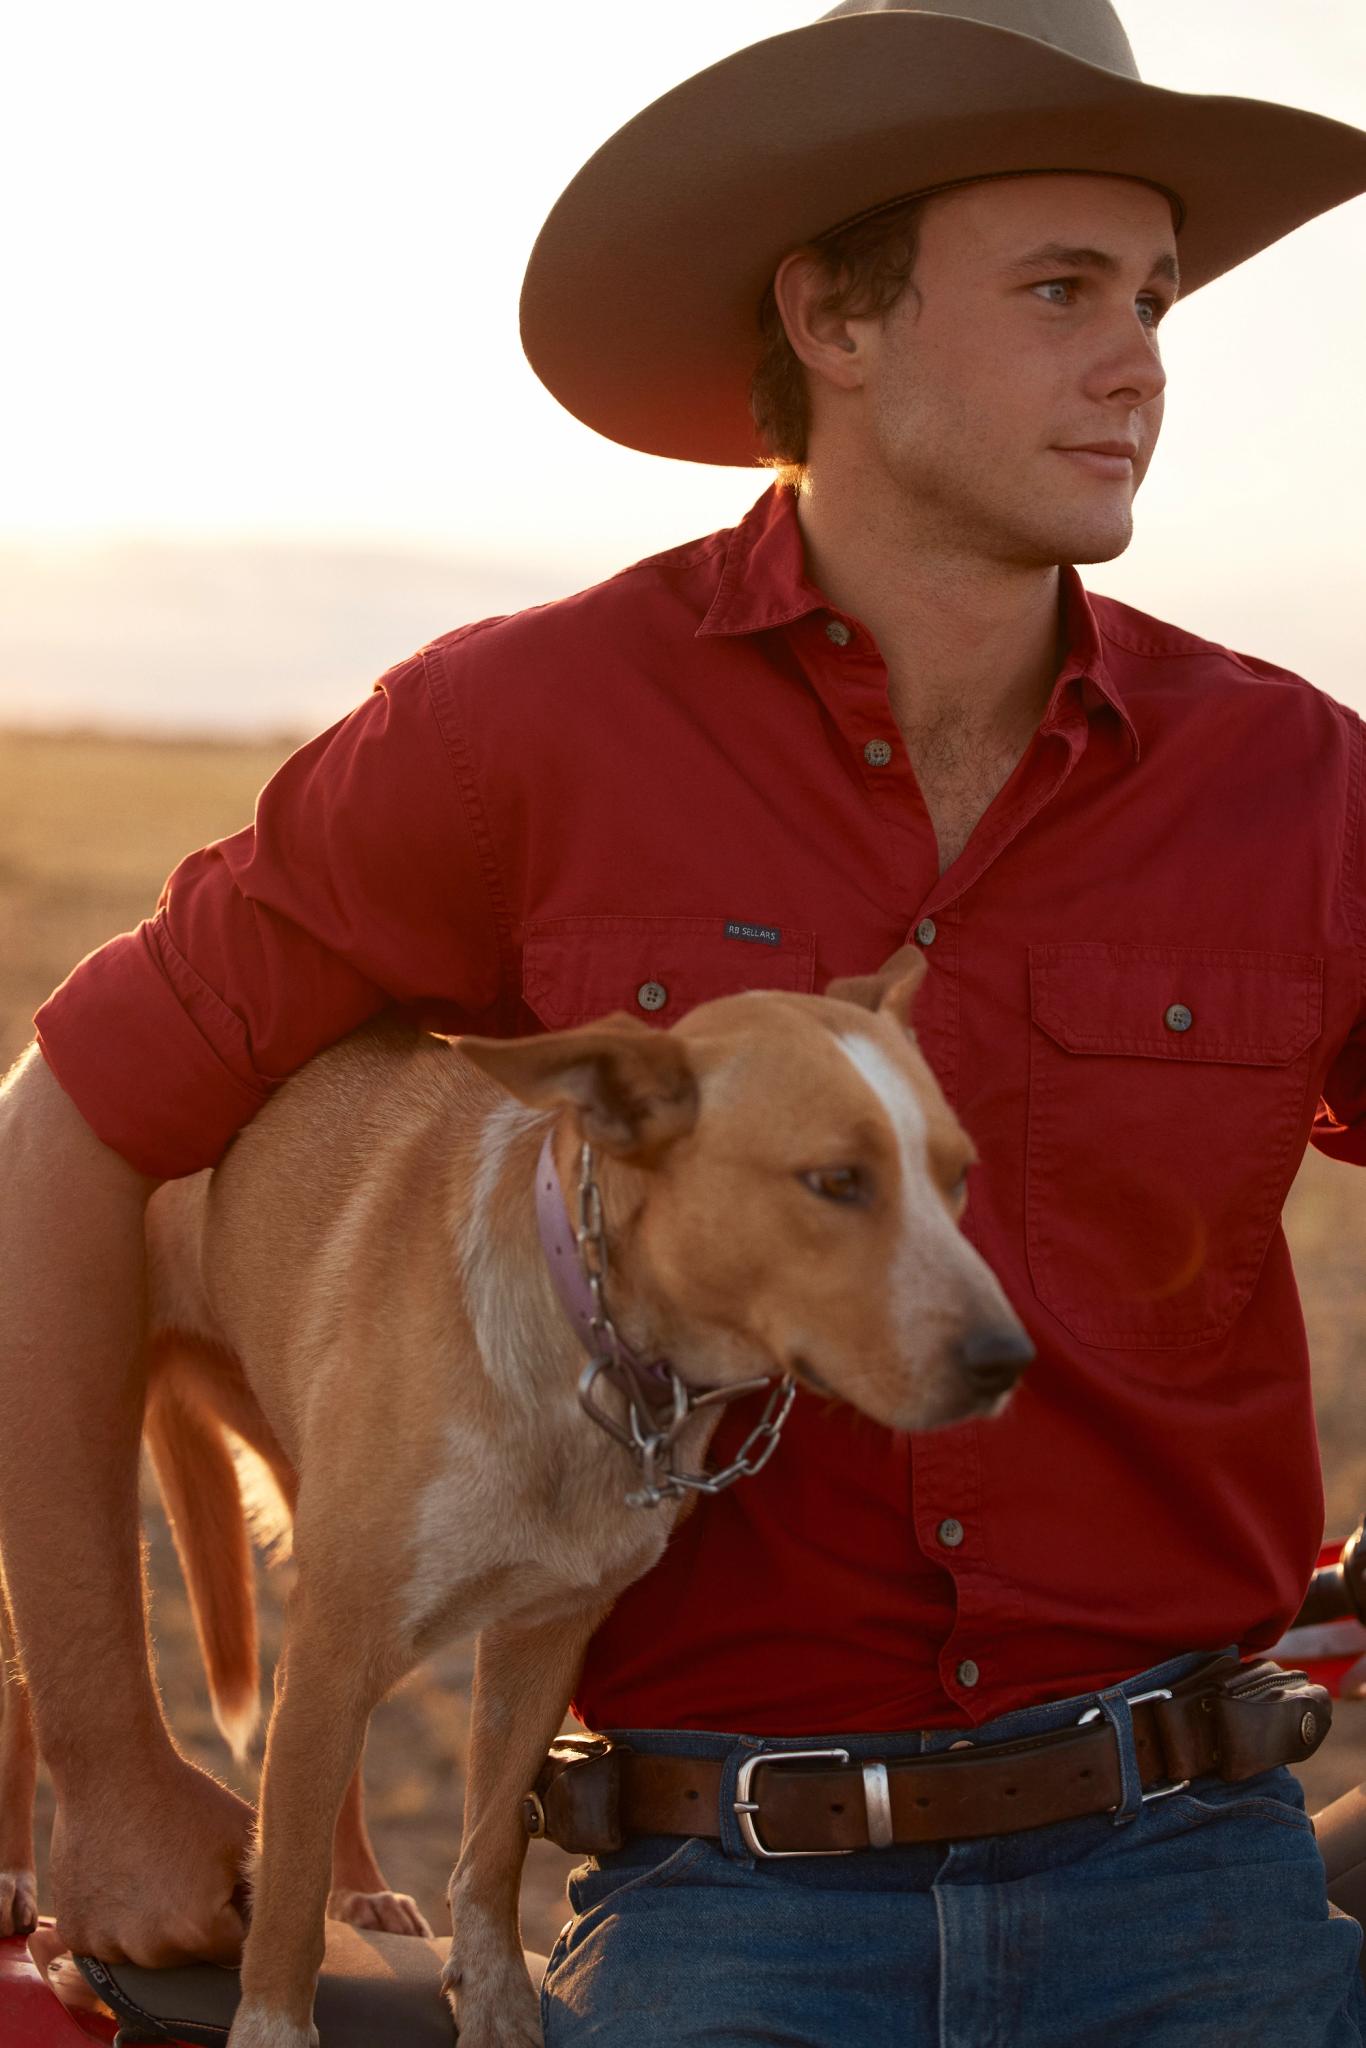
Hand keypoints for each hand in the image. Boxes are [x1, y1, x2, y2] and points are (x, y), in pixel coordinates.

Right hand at [50, 1750, 254, 1966]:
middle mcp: (151, 1951)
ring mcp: (107, 1946)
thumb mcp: (245, 1837)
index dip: (239, 1916)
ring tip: (155, 1870)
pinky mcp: (75, 1934)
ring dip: (155, 1926)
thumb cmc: (185, 1798)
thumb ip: (267, 1888)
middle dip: (198, 1924)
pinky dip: (117, 1919)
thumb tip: (285, 1920)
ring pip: (147, 1952)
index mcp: (199, 1930)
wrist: (112, 1771)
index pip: (237, 1950)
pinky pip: (109, 1942)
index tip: (227, 1884)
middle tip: (187, 1871)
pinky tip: (123, 1876)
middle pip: (190, 1957)